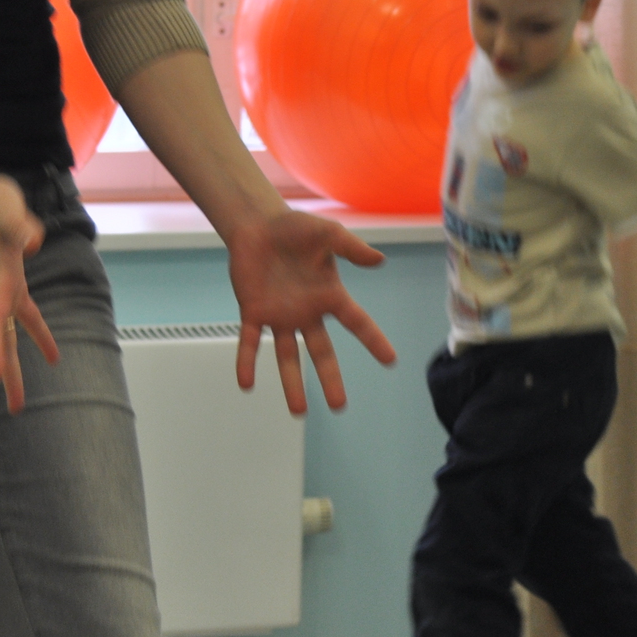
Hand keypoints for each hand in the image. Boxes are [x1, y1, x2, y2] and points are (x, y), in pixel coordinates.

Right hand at [0, 174, 56, 421]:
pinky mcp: (13, 284)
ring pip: (7, 340)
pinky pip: (26, 319)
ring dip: (13, 372)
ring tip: (18, 407)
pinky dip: (38, 337)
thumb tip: (35, 242)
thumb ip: (20, 225)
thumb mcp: (5, 206)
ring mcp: (3, 292)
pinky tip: (52, 358)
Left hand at [227, 208, 396, 413]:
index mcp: (329, 295)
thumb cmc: (296, 228)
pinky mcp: (253, 312)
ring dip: (292, 383)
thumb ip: (352, 248)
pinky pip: (250, 342)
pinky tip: (246, 383)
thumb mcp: (328, 234)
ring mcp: (280, 316)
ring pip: (287, 357)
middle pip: (322, 352)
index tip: (390, 360)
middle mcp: (307, 313)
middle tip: (339, 406)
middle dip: (330, 379)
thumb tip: (380, 261)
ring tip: (299, 411)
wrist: (258, 225)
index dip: (373, 340)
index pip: (356, 321)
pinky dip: (247, 361)